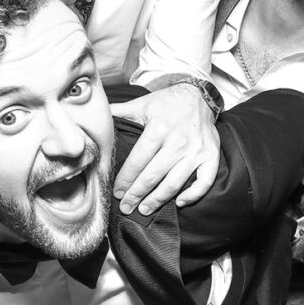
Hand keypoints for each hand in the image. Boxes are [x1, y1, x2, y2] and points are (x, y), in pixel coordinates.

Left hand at [110, 84, 219, 215]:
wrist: (199, 95)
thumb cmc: (167, 103)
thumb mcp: (141, 104)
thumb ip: (119, 113)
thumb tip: (92, 117)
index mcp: (158, 128)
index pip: (137, 161)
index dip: (125, 179)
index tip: (116, 192)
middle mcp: (178, 141)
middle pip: (153, 175)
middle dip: (136, 194)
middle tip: (126, 207)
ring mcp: (196, 150)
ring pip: (175, 182)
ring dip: (158, 199)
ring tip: (144, 209)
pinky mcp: (211, 156)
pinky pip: (204, 181)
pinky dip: (192, 195)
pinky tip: (178, 202)